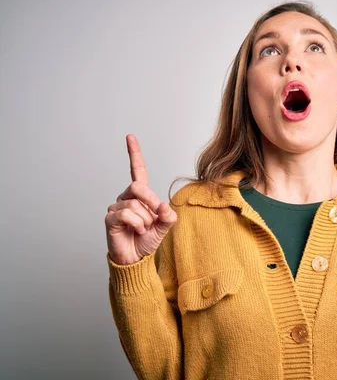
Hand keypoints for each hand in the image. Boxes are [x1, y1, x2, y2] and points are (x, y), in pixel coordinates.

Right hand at [105, 134, 177, 264]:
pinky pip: (127, 214)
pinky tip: (135, 230)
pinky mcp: (110, 218)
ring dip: (145, 220)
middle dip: (151, 202)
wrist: (135, 258)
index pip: (137, 170)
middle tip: (154, 217)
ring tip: (142, 229)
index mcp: (140, 195)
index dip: (134, 153)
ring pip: (135, 205)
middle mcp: (126, 197)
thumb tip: (164, 206)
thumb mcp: (165, 226)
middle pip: (139, 187)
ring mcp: (117, 207)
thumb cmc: (147, 239)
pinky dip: (137, 224)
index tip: (129, 136)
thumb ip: (169, 216)